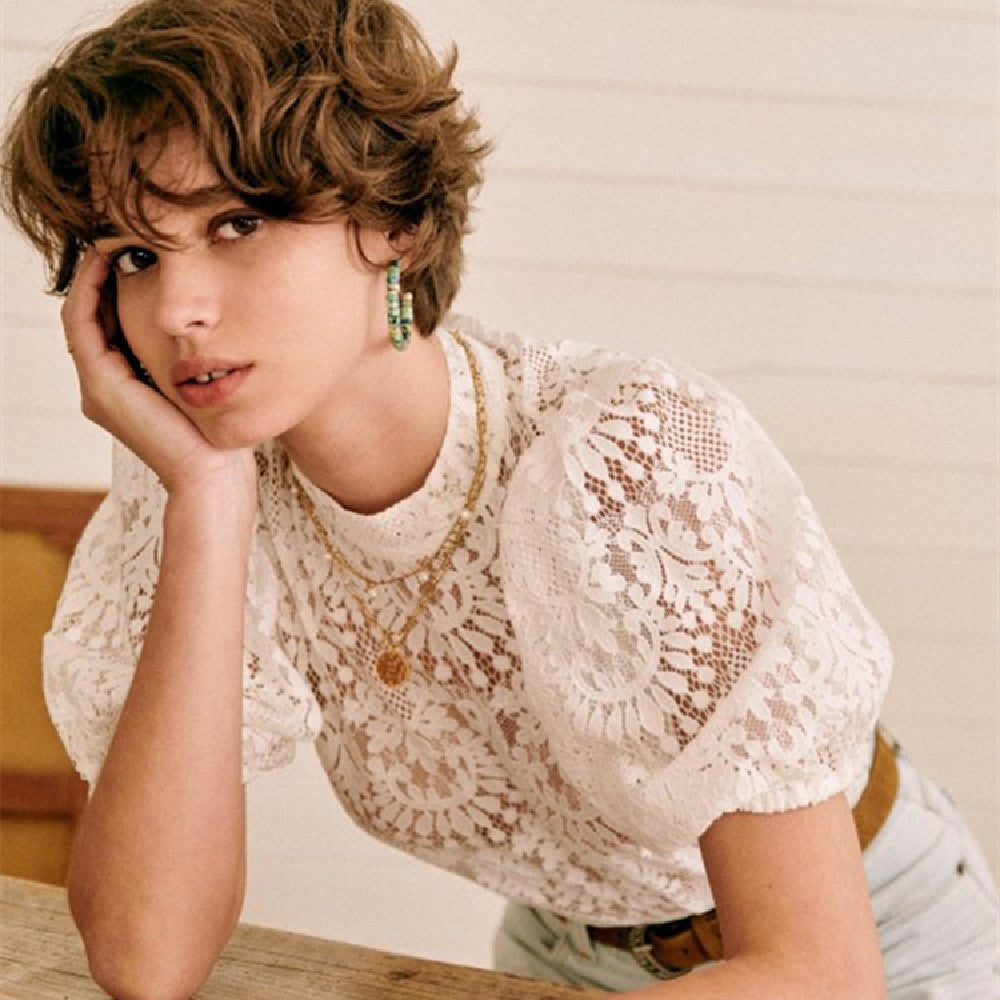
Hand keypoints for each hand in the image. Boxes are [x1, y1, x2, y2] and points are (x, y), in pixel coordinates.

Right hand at [61, 248, 254, 497]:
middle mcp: (103, 386)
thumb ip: (192, 358)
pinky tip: (107, 261)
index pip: (109, 325)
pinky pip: (83, 324)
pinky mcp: (101, 385)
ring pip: (81, 315)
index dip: (115, 286)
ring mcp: (97, 387)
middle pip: (92, 316)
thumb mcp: (203, 387)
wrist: (213, 475)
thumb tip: (210, 321)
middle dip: (101, 274)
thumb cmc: (219, 436)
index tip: (136, 250)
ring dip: (91, 275)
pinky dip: (90, 290)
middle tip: (119, 234)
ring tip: (109, 238)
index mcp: (123, 387)